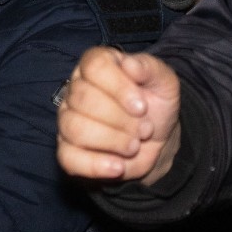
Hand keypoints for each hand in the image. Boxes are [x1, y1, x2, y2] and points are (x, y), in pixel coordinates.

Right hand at [57, 47, 182, 184]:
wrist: (158, 141)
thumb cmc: (156, 105)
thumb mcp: (164, 82)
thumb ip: (150, 68)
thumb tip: (129, 64)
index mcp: (95, 64)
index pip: (94, 66)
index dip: (119, 87)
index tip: (141, 107)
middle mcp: (76, 89)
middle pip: (83, 98)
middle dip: (121, 119)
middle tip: (144, 129)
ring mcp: (68, 120)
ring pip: (75, 128)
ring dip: (112, 141)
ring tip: (134, 145)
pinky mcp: (68, 150)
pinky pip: (68, 158)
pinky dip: (96, 165)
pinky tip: (118, 166)